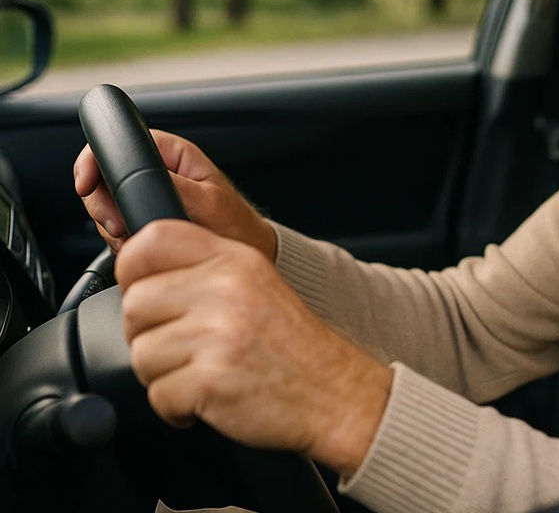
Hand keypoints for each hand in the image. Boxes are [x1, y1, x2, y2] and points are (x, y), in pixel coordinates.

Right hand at [74, 130, 276, 261]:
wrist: (244, 254)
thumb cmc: (237, 225)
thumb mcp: (209, 203)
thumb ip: (175, 185)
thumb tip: (144, 173)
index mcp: (173, 155)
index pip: (122, 142)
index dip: (95, 160)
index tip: (86, 184)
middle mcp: (157, 172)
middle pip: (103, 177)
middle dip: (102, 204)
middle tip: (118, 225)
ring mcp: (147, 198)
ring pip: (105, 206)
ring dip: (112, 227)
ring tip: (137, 239)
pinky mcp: (142, 222)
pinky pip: (114, 229)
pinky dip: (119, 241)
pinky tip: (139, 247)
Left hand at [117, 220, 392, 474]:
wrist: (335, 393)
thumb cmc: (292, 345)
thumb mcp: (255, 283)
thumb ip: (203, 269)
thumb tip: (138, 273)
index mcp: (235, 259)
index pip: (151, 240)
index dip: (132, 269)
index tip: (146, 291)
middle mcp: (226, 290)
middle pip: (134, 304)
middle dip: (148, 334)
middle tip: (183, 347)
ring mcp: (218, 335)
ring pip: (141, 354)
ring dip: (163, 374)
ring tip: (203, 372)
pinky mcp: (209, 380)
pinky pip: (157, 395)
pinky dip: (176, 407)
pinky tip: (207, 397)